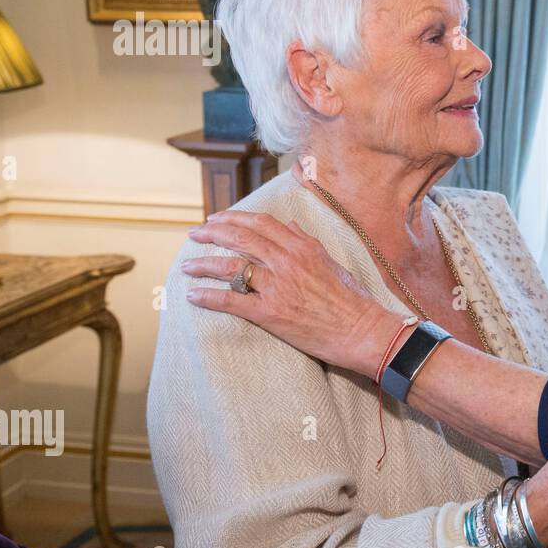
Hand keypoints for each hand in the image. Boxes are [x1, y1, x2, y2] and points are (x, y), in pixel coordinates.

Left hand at [183, 210, 397, 377]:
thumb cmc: (351, 299)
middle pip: (239, 239)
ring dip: (203, 264)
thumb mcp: (332, 261)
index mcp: (301, 246)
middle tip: (194, 235)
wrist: (361, 329)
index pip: (260, 223)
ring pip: (230, 267)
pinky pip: (232, 301)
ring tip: (186, 266)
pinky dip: (209, 297)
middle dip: (211, 234)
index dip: (233, 218)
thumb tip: (289, 225)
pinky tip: (193, 295)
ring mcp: (277, 286)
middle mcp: (286, 261)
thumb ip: (308, 241)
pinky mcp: (270, 313)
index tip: (216, 219)